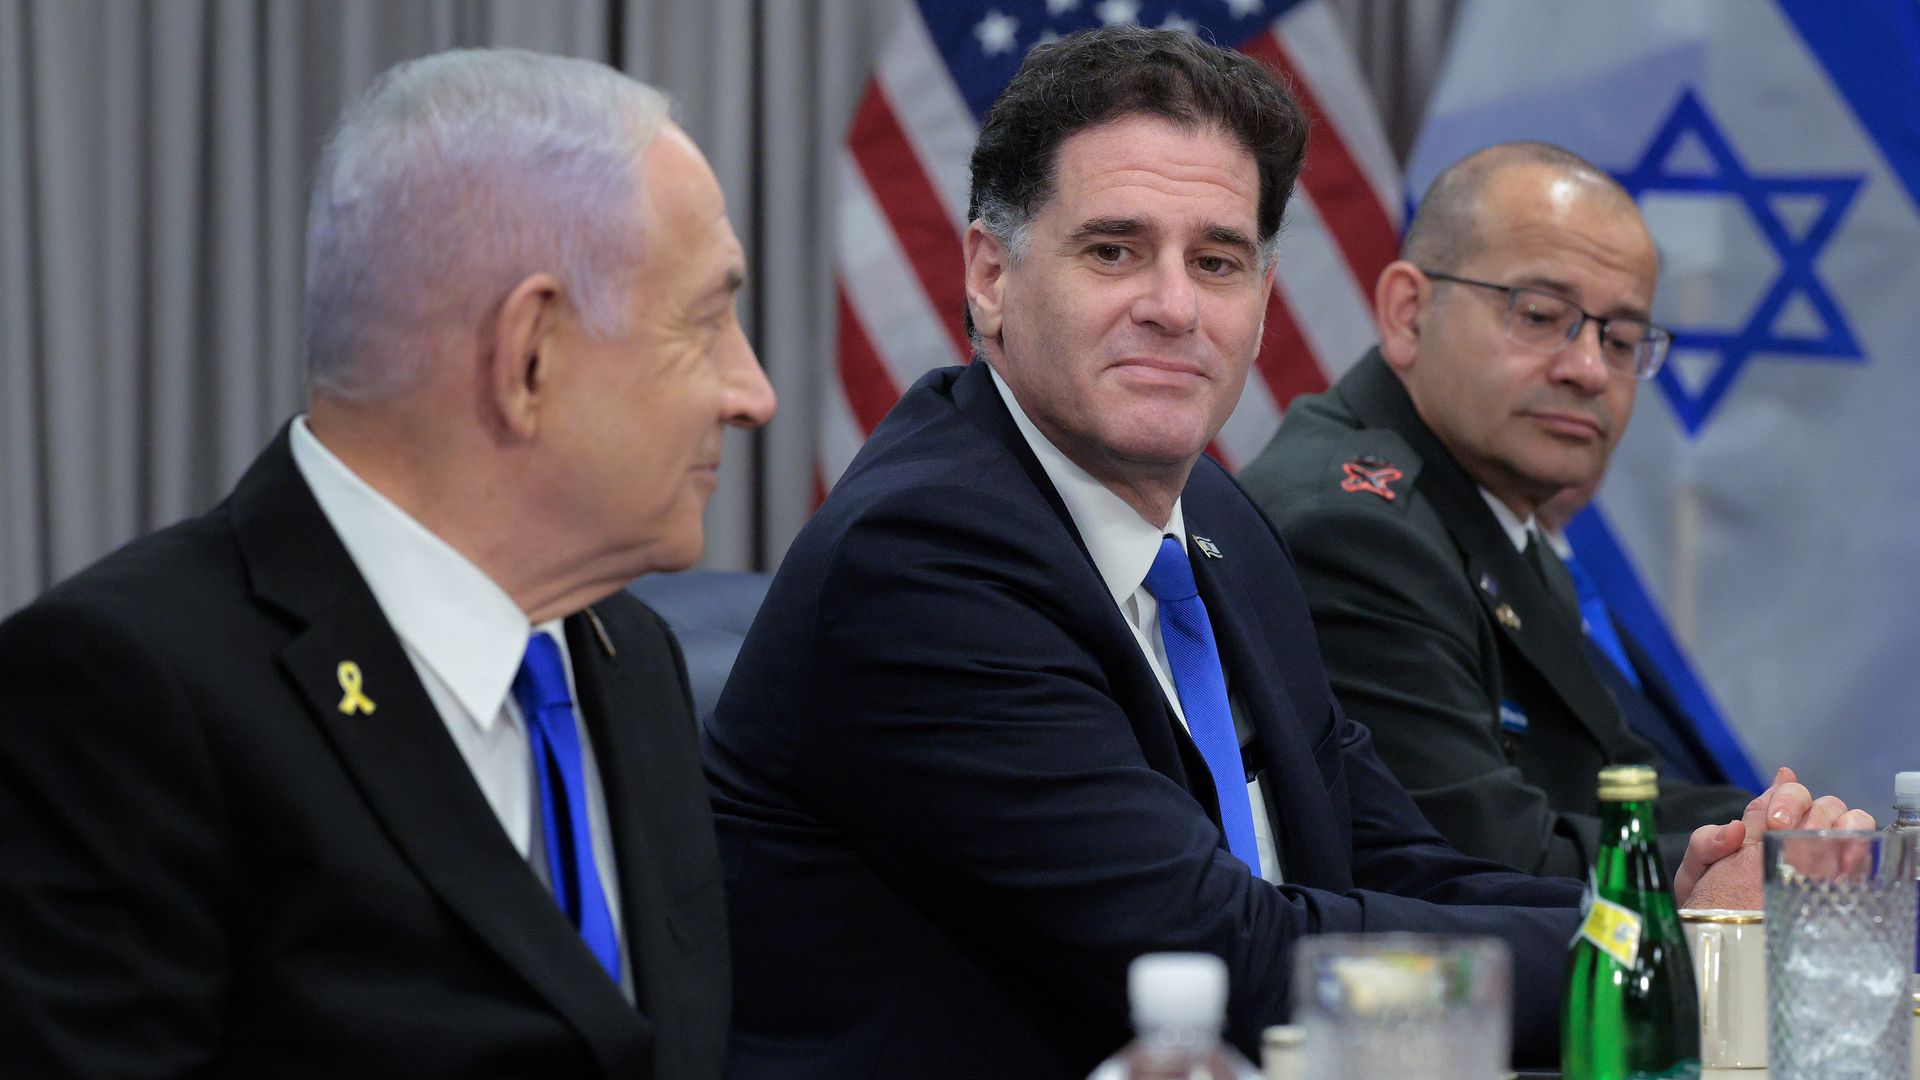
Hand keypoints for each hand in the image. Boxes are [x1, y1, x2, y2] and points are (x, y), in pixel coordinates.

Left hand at [1672, 766, 1876, 907]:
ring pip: (1850, 821)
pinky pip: (1864, 856)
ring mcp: (1825, 855)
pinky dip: (1861, 852)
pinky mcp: (1846, 880)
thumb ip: (1706, 842)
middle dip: (1806, 809)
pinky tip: (1845, 866)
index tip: (1771, 819)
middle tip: (1782, 828)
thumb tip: (1735, 829)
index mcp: (1765, 824)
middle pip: (1822, 803)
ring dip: (1842, 824)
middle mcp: (1800, 834)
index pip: (1785, 792)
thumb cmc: (1710, 901)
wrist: (1722, 937)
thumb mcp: (1699, 869)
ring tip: (1820, 842)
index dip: (1783, 797)